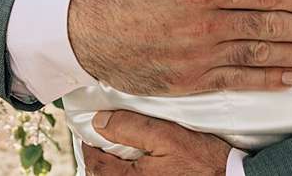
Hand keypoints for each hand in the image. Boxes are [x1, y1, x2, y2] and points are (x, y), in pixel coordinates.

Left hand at [82, 110, 229, 175]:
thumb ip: (130, 127)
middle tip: (99, 142)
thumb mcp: (166, 135)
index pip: (95, 163)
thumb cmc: (203, 160)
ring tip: (115, 154)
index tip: (89, 132)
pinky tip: (137, 166)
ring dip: (111, 170)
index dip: (88, 145)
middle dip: (97, 160)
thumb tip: (99, 122)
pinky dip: (127, 174)